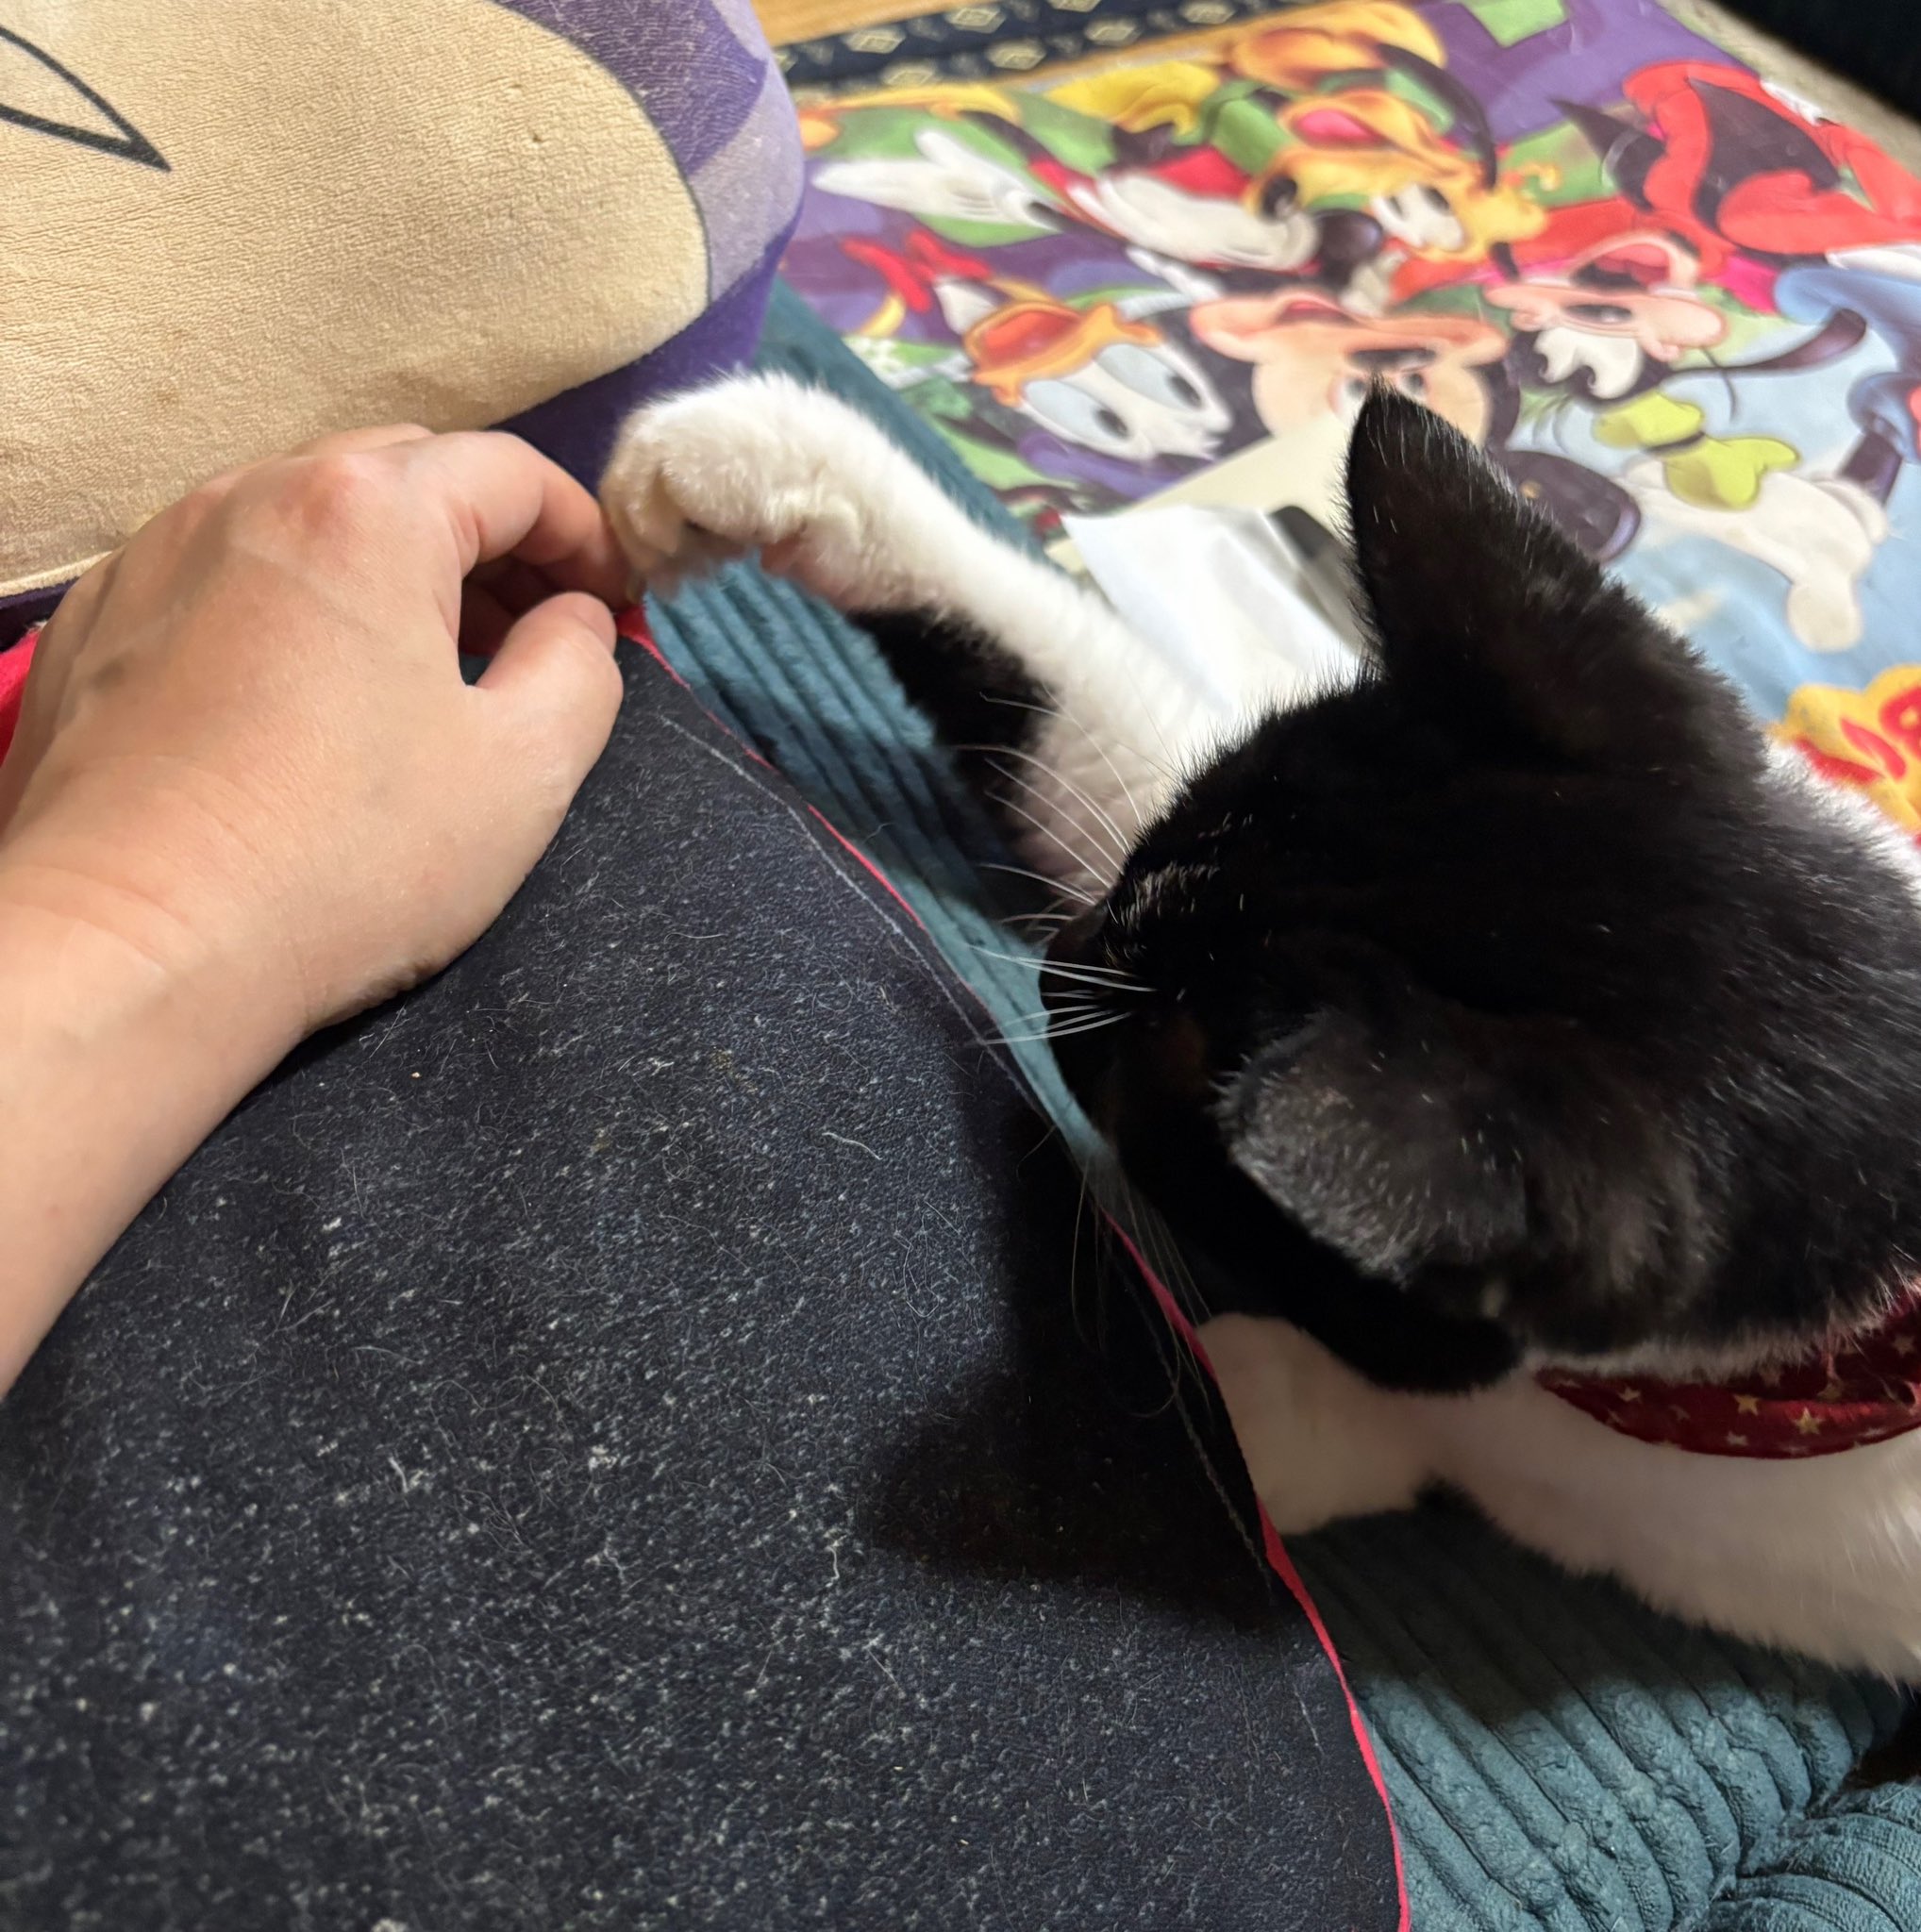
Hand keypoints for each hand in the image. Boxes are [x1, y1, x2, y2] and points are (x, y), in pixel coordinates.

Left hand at [0, 425, 628, 1038]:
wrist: (133, 946)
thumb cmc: (346, 857)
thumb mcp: (526, 769)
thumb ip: (582, 665)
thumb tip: (573, 619)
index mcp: (368, 515)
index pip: (511, 473)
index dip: (585, 534)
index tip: (614, 607)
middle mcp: (250, 497)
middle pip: (403, 475)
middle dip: (487, 541)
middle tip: (532, 632)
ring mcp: (154, 553)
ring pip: (305, 519)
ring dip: (386, 571)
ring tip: (424, 669)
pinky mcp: (97, 623)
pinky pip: (221, 576)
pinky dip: (290, 607)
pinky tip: (307, 701)